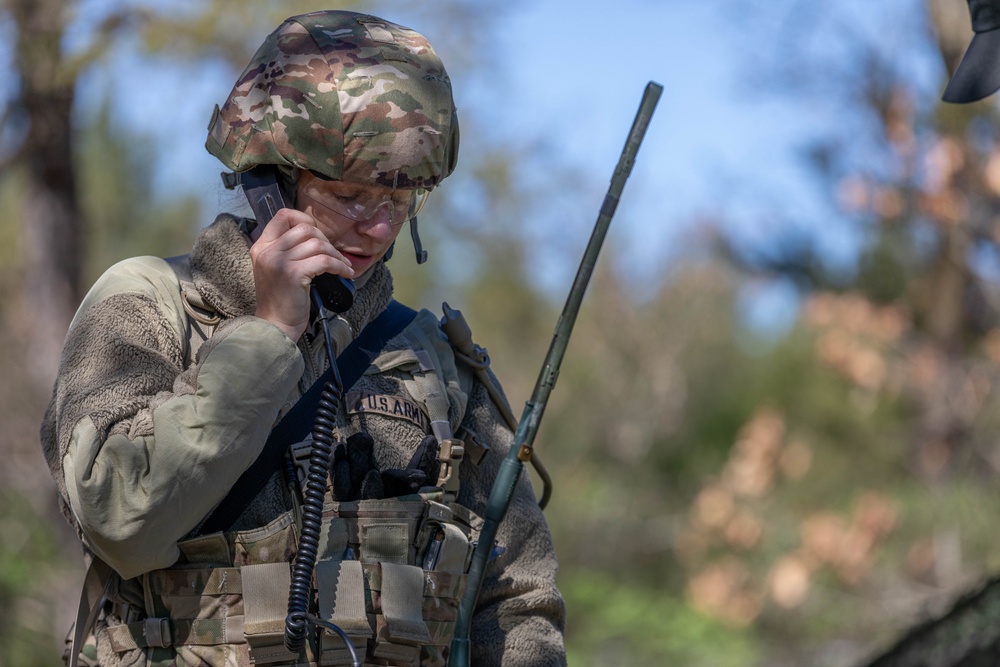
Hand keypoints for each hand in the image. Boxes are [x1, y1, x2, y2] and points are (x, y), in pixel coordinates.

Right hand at [249, 208, 354, 340]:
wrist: (275, 326)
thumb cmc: (281, 299)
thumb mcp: (277, 268)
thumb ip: (287, 249)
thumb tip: (315, 233)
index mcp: (262, 246)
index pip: (283, 215)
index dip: (304, 218)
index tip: (318, 234)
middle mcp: (267, 250)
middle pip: (304, 227)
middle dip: (325, 239)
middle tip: (334, 255)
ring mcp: (279, 261)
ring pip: (316, 243)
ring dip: (335, 254)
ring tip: (343, 265)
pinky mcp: (293, 274)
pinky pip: (324, 261)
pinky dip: (339, 265)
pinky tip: (346, 273)